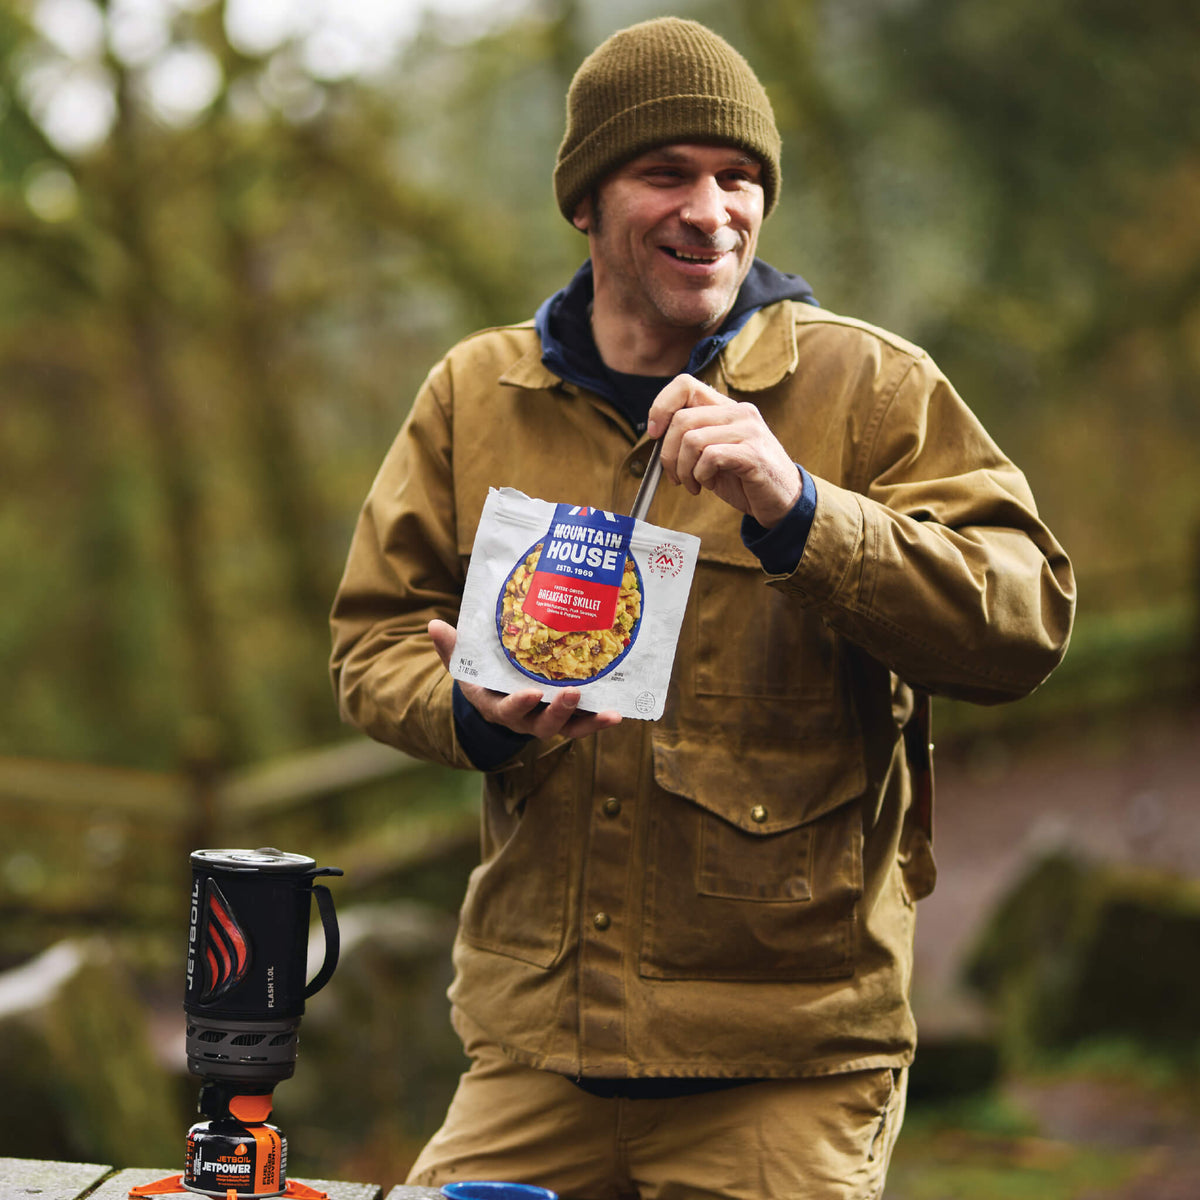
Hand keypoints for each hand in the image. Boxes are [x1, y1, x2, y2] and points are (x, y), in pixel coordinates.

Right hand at [428, 619, 621, 739]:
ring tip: (609, 712)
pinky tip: (619, 712)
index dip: (519, 704)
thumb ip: (452, 648)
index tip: (530, 693)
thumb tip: (433, 624)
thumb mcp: (465, 663)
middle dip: (558, 711)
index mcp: (497, 706)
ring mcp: (546, 720)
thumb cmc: (482, 676)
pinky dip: (599, 721)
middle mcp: (523, 719)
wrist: (498, 697)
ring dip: (588, 721)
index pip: (506, 710)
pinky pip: (584, 724)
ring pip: (568, 727)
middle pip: (542, 723)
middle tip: (572, 693)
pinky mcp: (566, 719)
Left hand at [646, 375, 801, 528]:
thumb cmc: (744, 478)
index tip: (654, 433)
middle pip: (682, 419)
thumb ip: (692, 436)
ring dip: (683, 470)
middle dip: (667, 454)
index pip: (685, 384)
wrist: (781, 501)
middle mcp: (739, 412)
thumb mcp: (714, 450)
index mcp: (727, 407)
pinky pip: (709, 458)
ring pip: (691, 440)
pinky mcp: (753, 454)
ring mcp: (749, 431)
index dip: (661, 407)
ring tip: (693, 483)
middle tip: (674, 476)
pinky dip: (700, 476)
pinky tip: (709, 485)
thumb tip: (655, 434)